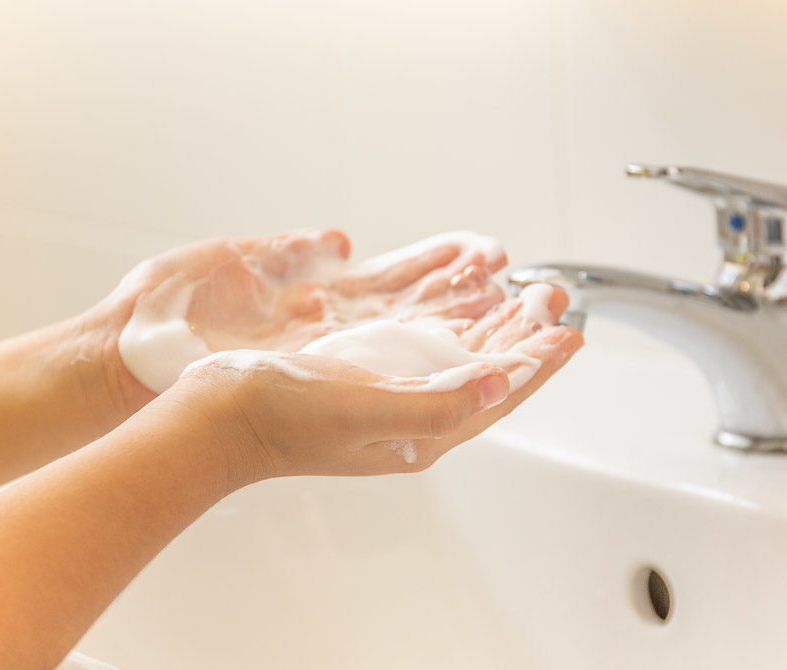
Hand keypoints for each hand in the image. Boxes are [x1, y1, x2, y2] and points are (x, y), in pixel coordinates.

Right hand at [166, 285, 581, 482]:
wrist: (216, 419)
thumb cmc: (281, 419)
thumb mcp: (364, 409)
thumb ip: (435, 404)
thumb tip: (498, 383)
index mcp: (421, 432)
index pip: (496, 393)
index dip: (536, 363)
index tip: (570, 331)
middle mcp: (412, 417)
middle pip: (486, 373)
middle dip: (525, 337)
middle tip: (555, 298)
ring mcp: (388, 398)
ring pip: (459, 360)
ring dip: (495, 328)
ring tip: (523, 298)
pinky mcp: (365, 379)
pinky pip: (425, 350)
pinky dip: (452, 326)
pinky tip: (460, 312)